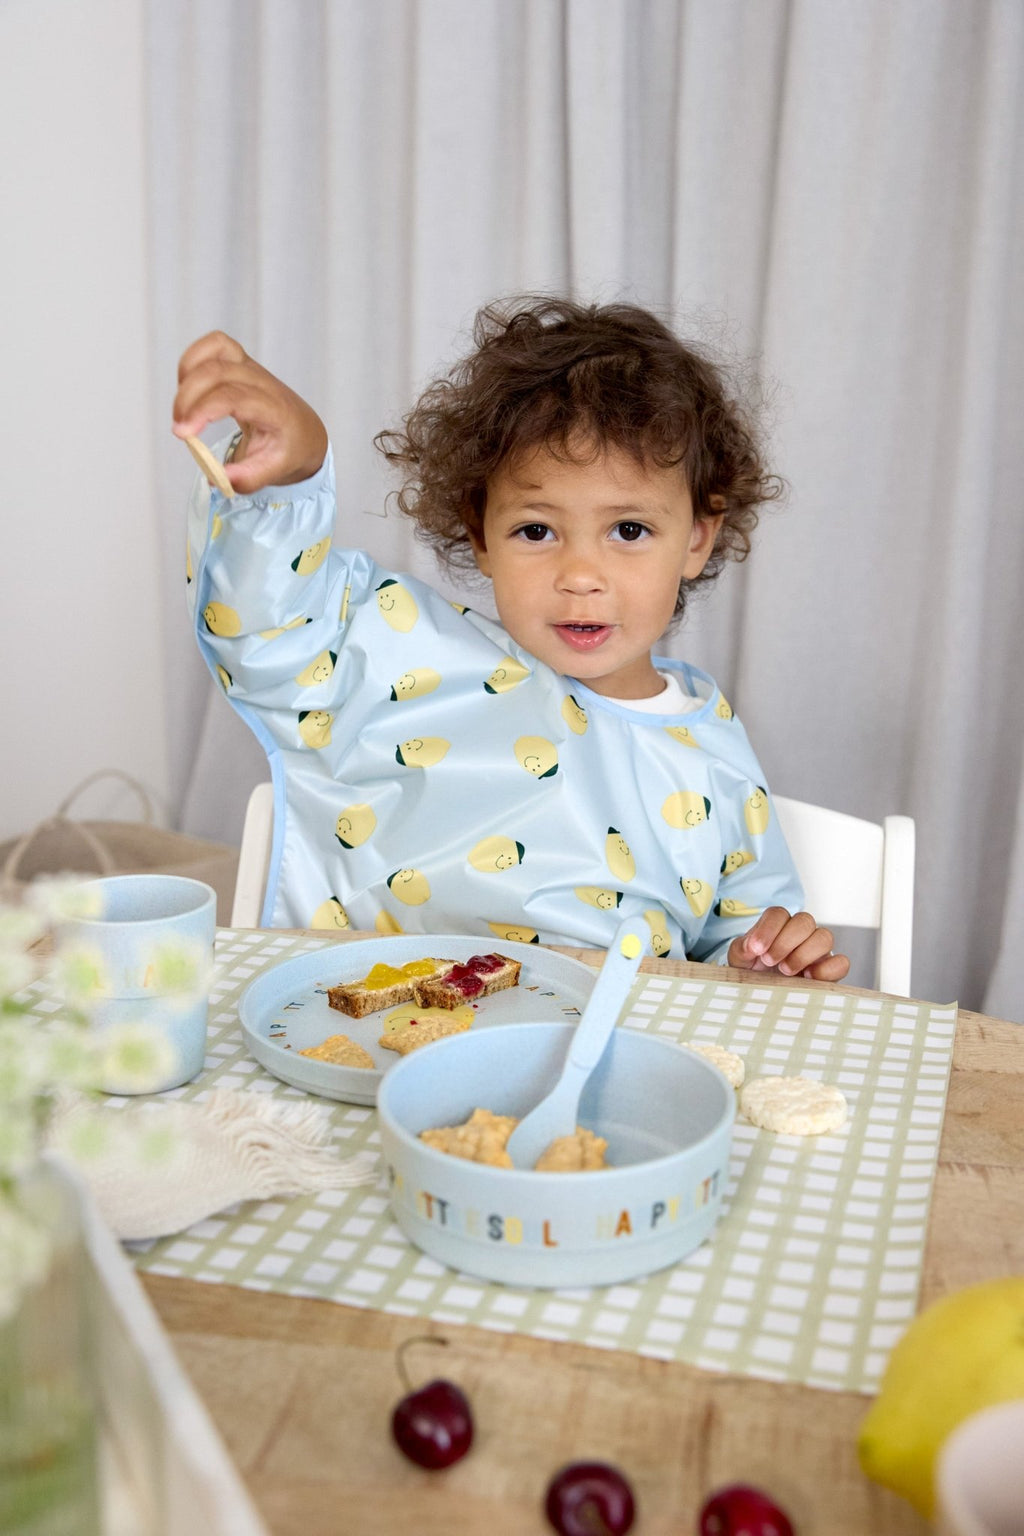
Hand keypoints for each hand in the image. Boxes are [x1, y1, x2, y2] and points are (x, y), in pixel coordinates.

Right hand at [172, 331, 327, 493]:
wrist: (303, 431)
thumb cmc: (286, 450)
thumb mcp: (273, 470)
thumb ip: (247, 478)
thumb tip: (216, 478)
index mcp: (275, 409)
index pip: (233, 398)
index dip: (203, 410)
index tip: (183, 433)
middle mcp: (264, 382)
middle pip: (218, 372)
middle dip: (188, 398)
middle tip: (179, 428)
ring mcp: (252, 367)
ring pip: (215, 349)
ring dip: (188, 376)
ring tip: (183, 409)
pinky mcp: (241, 359)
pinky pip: (214, 344)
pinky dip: (193, 359)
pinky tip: (187, 387)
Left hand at [727, 907, 849, 982]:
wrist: (764, 995)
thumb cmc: (752, 973)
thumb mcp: (740, 961)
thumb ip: (741, 949)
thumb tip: (751, 946)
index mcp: (778, 926)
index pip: (779, 914)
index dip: (768, 928)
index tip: (756, 948)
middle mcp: (801, 933)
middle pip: (804, 920)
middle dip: (785, 941)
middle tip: (769, 961)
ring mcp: (818, 950)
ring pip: (825, 937)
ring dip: (804, 954)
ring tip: (785, 971)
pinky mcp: (830, 970)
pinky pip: (841, 963)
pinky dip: (827, 969)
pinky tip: (807, 978)